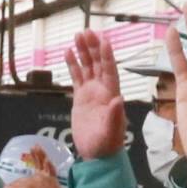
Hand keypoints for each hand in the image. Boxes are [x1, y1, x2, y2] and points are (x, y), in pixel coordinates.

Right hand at [67, 31, 125, 158]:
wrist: (97, 155)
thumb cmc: (107, 145)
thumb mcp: (111, 132)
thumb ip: (115, 116)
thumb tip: (119, 99)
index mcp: (111, 95)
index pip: (110, 70)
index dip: (107, 55)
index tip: (103, 40)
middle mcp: (102, 90)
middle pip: (98, 63)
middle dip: (93, 47)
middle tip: (86, 31)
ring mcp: (91, 92)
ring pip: (87, 67)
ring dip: (83, 51)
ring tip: (77, 35)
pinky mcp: (81, 98)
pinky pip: (77, 77)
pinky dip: (73, 64)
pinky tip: (68, 52)